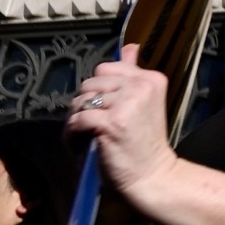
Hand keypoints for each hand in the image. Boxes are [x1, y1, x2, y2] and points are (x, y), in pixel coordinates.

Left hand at [65, 45, 171, 203]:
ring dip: (76, 120)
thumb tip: (129, 47)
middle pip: (90, 83)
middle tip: (91, 125)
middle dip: (85, 104)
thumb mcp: (143, 103)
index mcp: (151, 79)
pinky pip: (77, 120)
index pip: (107, 68)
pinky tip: (79, 146)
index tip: (103, 108)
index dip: (98, 89)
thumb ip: (134, 74)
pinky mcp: (111, 122)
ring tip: (85, 136)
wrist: (152, 176)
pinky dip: (72, 135)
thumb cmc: (144, 144)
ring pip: (81, 101)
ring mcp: (126, 103)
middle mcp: (141, 86)